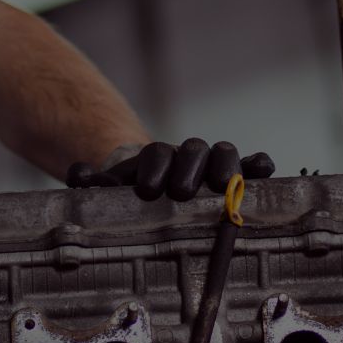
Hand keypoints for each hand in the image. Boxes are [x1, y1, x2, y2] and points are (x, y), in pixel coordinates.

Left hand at [66, 139, 274, 200]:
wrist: (159, 192)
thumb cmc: (135, 193)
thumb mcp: (113, 188)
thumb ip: (94, 182)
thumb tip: (78, 174)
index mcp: (159, 157)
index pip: (158, 153)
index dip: (154, 168)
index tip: (146, 191)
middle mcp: (189, 155)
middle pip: (194, 149)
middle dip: (188, 169)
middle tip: (180, 193)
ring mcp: (215, 164)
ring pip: (224, 153)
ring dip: (225, 167)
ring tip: (223, 186)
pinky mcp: (239, 177)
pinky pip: (253, 165)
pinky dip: (259, 165)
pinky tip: (264, 171)